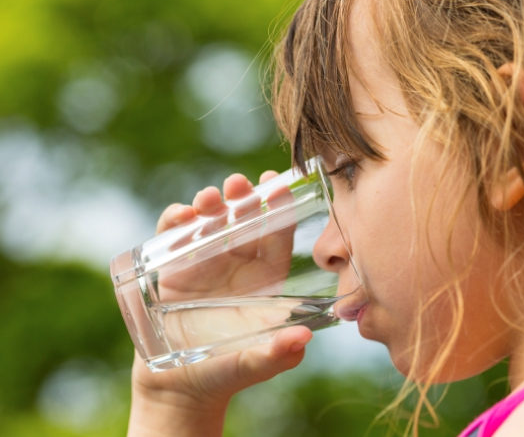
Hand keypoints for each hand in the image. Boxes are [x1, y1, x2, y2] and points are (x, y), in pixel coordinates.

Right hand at [127, 171, 311, 436]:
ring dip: (209, 204)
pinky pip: (173, 237)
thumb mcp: (255, 364)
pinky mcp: (171, 269)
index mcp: (265, 279)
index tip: (276, 185)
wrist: (180, 388)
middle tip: (239, 183)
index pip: (277, 236)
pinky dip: (174, 222)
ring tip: (209, 198)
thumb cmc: (227, 373)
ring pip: (210, 222)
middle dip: (242, 197)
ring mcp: (203, 263)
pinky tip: (180, 216)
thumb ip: (278, 354)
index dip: (278, 209)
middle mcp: (237, 265)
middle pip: (243, 220)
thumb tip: (303, 339)